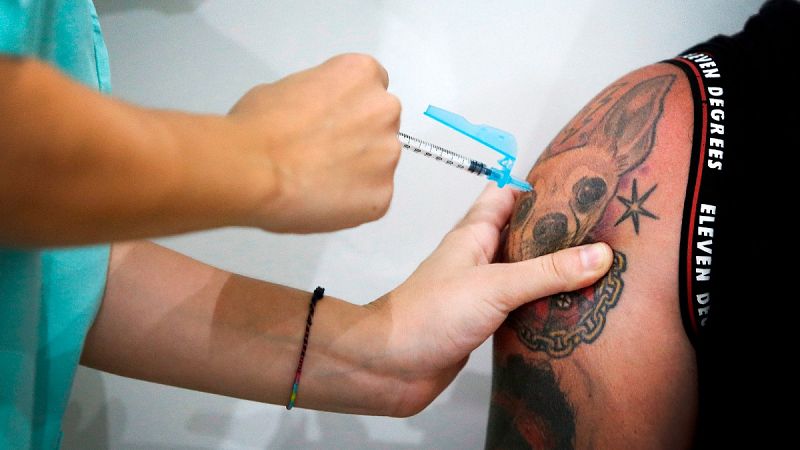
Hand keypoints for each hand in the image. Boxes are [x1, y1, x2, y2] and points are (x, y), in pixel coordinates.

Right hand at [229, 53, 400, 232]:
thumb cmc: (260, 128)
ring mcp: (388, 155)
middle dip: (358, 138)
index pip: (372, 87)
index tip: (335, 120)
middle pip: (380, 124)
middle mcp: (384, 110)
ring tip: (317, 178)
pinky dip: (353, 202)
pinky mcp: (382, 194)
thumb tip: (313, 117)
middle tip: (323, 152)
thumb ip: (316, 99)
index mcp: (361, 74)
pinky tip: (323, 198)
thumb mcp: (285, 88)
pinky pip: (373, 198)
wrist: (253, 169)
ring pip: (379, 164)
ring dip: (358, 171)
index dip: (350, 107)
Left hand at [367, 185, 612, 415]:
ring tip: (601, 267)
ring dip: (554, 270)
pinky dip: (545, 304)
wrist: (390, 366)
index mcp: (474, 234)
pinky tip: (572, 310)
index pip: (508, 195)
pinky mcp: (485, 322)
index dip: (541, 186)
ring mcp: (482, 290)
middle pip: (523, 234)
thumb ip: (547, 271)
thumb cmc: (429, 315)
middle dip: (558, 230)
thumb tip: (600, 254)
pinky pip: (522, 305)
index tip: (583, 183)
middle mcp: (479, 257)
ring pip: (524, 271)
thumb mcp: (495, 285)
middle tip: (605, 229)